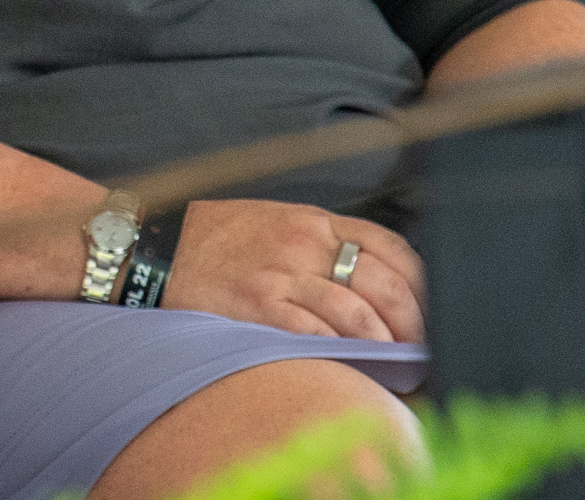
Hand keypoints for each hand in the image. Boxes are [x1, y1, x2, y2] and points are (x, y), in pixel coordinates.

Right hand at [160, 200, 425, 342]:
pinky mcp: (257, 305)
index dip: (421, 284)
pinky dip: (342, 352)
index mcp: (314, 220)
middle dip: (413, 322)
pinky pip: (316, 334)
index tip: (430, 311)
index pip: (390, 247)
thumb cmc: (220, 239)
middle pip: (384, 285)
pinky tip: (351, 364)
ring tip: (394, 364)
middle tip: (420, 347)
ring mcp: (281, 274)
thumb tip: (380, 284)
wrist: (153, 246)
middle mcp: (303, 243)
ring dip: (383, 345)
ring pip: (356, 314)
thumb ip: (325, 241)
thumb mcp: (277, 221)